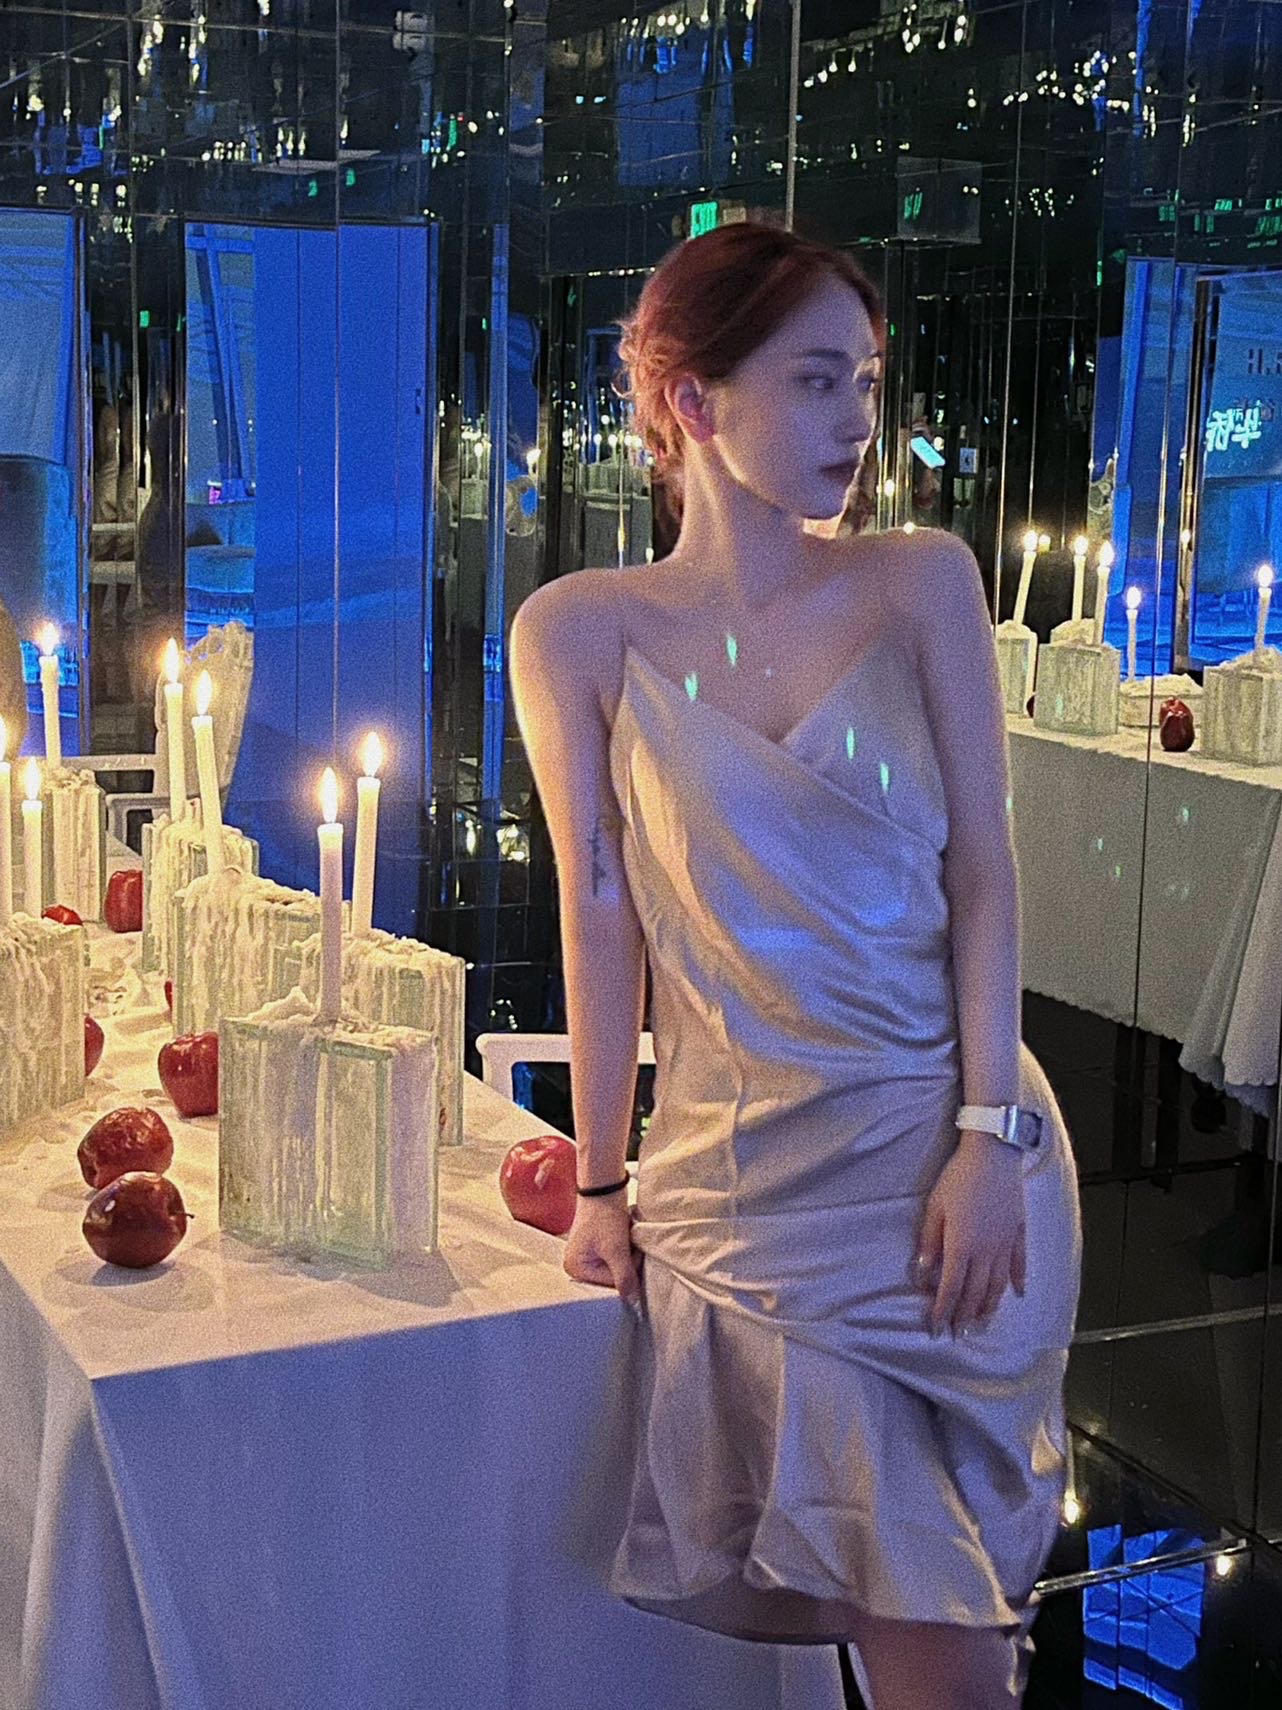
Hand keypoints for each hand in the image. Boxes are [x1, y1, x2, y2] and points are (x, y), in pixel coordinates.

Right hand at [563, 1194, 642, 1307]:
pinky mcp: (598, 1246)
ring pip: (617, 1267)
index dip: (627, 1272)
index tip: (633, 1254)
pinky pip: (616, 1256)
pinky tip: (625, 1236)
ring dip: (627, 1255)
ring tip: (627, 1237)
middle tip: (629, 1243)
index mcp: (575, 1268)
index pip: (609, 1285)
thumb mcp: (616, 1249)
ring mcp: (588, 1255)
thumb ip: (624, 1277)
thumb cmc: (604, 1214)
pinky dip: (625, 1248)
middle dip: (626, 1263)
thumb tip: (632, 1301)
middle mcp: (578, 1265)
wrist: (605, 1187)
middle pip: (612, 1278)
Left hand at [916, 1133, 1025, 1337]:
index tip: (936, 1329)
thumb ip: (930, 1241)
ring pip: (998, 1284)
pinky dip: (1018, 1281)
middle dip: (965, 1315)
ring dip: (990, 1307)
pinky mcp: (1018, 1232)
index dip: (943, 1310)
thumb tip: (922, 1273)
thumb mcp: (935, 1207)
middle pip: (975, 1292)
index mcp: (962, 1245)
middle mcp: (986, 1251)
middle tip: (959, 1334)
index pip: (950, 1287)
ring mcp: (1005, 1243)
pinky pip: (1019, 1263)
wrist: (993, 1153)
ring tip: (983, 1324)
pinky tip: (1017, 1294)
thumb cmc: (959, 1177)